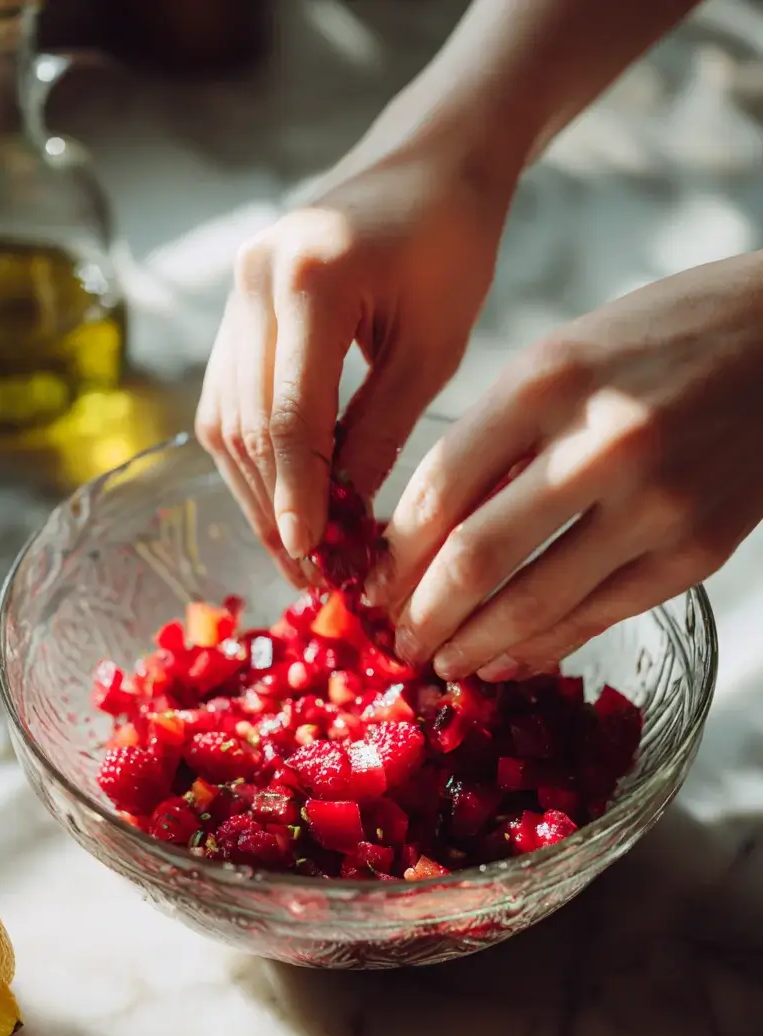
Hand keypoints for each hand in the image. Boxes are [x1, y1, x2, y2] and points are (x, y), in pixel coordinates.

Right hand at [195, 139, 512, 568]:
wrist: (425, 164)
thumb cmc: (451, 245)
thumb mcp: (432, 347)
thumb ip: (381, 430)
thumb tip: (346, 521)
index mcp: (311, 280)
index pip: (289, 418)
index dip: (298, 498)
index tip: (316, 563)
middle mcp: (253, 280)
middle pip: (243, 425)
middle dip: (273, 507)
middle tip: (307, 573)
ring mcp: (233, 289)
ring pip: (223, 417)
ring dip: (254, 489)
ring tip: (292, 548)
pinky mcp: (234, 303)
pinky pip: (226, 394)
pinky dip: (250, 453)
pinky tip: (279, 495)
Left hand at [368, 255, 762, 679]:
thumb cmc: (663, 338)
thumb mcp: (566, 356)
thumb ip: (500, 438)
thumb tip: (427, 536)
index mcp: (550, 379)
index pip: (439, 488)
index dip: (394, 554)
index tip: (371, 587)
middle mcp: (601, 445)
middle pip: (476, 558)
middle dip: (421, 616)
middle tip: (397, 643)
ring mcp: (656, 504)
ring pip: (534, 604)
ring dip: (474, 646)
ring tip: (443, 662)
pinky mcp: (697, 552)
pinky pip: (598, 617)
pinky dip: (543, 647)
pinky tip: (508, 659)